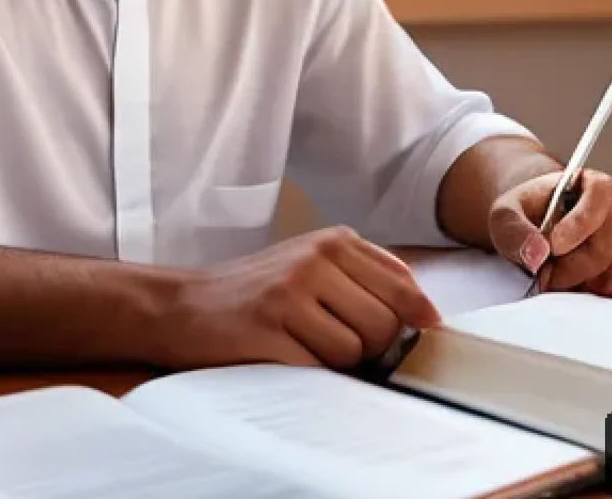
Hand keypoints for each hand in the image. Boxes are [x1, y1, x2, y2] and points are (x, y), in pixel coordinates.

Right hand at [152, 227, 441, 370]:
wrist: (185, 304)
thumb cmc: (259, 290)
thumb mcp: (315, 265)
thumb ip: (366, 279)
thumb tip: (426, 316)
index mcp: (335, 240)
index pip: (404, 283)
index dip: (416, 317)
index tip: (414, 334)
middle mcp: (317, 258)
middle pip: (385, 322)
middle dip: (372, 346)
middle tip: (338, 342)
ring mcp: (292, 290)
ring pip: (356, 348)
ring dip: (338, 361)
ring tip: (305, 344)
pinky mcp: (269, 326)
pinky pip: (319, 366)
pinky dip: (310, 371)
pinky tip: (286, 354)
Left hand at [488, 169, 611, 297]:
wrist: (542, 227)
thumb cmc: (527, 215)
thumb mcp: (506, 214)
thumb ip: (514, 228)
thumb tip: (537, 255)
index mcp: (598, 185)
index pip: (600, 200)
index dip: (578, 225)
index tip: (554, 245)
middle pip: (605, 249)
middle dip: (568, 268)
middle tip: (544, 271)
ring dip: (581, 285)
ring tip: (559, 274)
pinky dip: (595, 296)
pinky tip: (576, 284)